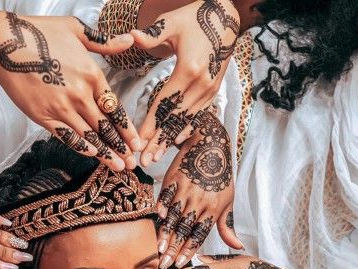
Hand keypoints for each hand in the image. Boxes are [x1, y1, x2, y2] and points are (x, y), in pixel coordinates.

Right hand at [0, 11, 140, 170]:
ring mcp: (62, 108)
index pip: (114, 109)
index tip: (136, 143)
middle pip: (105, 128)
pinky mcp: (44, 117)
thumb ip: (104, 42)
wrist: (4, 43)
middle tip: (131, 164)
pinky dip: (81, 147)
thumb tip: (130, 41)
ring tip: (117, 167)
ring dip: (105, 154)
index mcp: (92, 75)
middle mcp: (80, 96)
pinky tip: (92, 155)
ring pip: (89, 136)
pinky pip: (67, 136)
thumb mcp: (76, 30)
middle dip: (120, 148)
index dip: (127, 129)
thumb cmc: (40, 33)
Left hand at [133, 1, 239, 163]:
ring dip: (170, 140)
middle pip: (174, 118)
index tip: (139, 141)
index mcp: (189, 70)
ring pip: (185, 121)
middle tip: (145, 160)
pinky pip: (197, 116)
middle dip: (158, 141)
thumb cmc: (196, 19)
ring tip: (156, 157)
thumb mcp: (172, 22)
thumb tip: (131, 37)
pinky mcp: (213, 92)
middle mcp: (201, 84)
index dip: (150, 124)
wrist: (225, 19)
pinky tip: (176, 142)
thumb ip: (152, 34)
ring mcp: (209, 90)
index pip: (164, 103)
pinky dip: (185, 129)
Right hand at [156, 110, 238, 268]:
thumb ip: (228, 226)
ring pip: (174, 216)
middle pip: (185, 229)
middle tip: (164, 265)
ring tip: (158, 249)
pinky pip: (166, 196)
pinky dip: (162, 207)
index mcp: (213, 209)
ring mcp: (186, 190)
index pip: (199, 235)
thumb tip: (238, 246)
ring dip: (166, 234)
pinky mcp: (174, 179)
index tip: (180, 264)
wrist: (210, 145)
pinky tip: (157, 220)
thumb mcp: (228, 201)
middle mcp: (199, 201)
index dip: (189, 250)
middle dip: (174, 249)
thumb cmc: (220, 177)